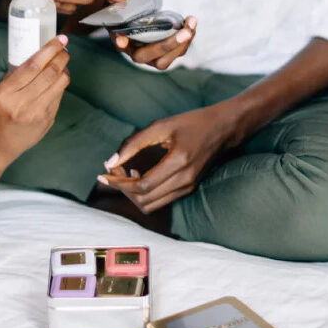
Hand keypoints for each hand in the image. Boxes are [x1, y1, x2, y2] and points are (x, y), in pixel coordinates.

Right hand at [0, 35, 69, 167]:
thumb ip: (17, 74)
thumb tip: (39, 53)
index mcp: (6, 93)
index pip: (33, 66)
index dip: (50, 50)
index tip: (60, 39)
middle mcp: (22, 104)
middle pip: (50, 73)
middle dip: (61, 57)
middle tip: (64, 48)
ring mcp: (37, 114)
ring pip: (59, 84)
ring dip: (65, 69)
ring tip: (63, 61)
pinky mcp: (47, 121)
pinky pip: (59, 96)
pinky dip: (61, 84)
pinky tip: (58, 79)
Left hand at [98, 103, 233, 212]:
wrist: (224, 128)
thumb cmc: (192, 122)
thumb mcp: (162, 126)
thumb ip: (134, 143)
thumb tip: (110, 161)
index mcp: (179, 163)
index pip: (141, 186)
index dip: (119, 183)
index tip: (103, 175)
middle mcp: (185, 180)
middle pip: (144, 200)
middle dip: (123, 188)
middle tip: (112, 171)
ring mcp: (188, 187)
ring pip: (151, 205)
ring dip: (133, 194)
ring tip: (124, 174)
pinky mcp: (189, 188)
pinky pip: (160, 201)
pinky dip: (145, 194)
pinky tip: (139, 175)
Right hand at [112, 16, 196, 69]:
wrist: (134, 12)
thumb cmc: (123, 6)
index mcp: (120, 38)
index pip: (119, 44)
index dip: (121, 43)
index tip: (122, 39)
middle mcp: (134, 51)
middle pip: (146, 56)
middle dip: (166, 45)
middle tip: (184, 33)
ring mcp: (150, 55)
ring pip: (164, 60)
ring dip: (180, 45)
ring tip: (191, 26)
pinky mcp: (164, 52)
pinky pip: (176, 52)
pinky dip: (186, 39)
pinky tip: (191, 23)